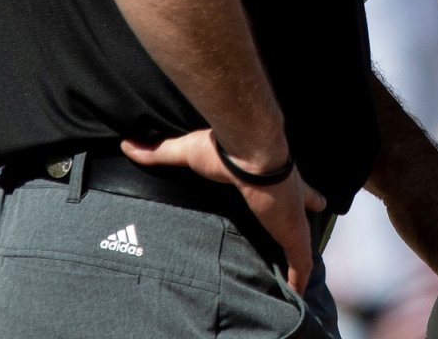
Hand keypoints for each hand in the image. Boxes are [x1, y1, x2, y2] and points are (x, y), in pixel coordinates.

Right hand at [121, 129, 326, 292]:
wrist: (250, 149)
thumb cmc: (224, 148)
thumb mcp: (188, 151)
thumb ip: (159, 151)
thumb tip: (128, 145)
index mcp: (272, 173)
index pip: (287, 180)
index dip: (297, 187)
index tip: (307, 194)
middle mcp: (289, 193)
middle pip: (305, 204)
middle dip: (307, 209)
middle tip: (308, 219)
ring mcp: (293, 215)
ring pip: (302, 238)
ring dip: (301, 251)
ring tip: (300, 266)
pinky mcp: (293, 233)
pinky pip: (300, 262)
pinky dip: (299, 277)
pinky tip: (298, 292)